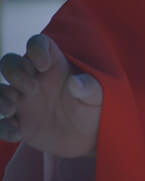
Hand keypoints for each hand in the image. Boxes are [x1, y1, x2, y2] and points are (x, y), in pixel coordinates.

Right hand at [0, 34, 101, 157]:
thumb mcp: (98, 96)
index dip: (36, 48)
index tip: (45, 65)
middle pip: (10, 62)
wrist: (87, 136)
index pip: (38, 44)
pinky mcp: (17, 122)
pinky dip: (2, 127)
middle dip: (14, 71)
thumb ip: (89, 87)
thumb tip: (75, 82)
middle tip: (33, 88)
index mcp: (55, 65)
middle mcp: (34, 78)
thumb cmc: (93, 107)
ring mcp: (23, 100)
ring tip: (11, 110)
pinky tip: (18, 134)